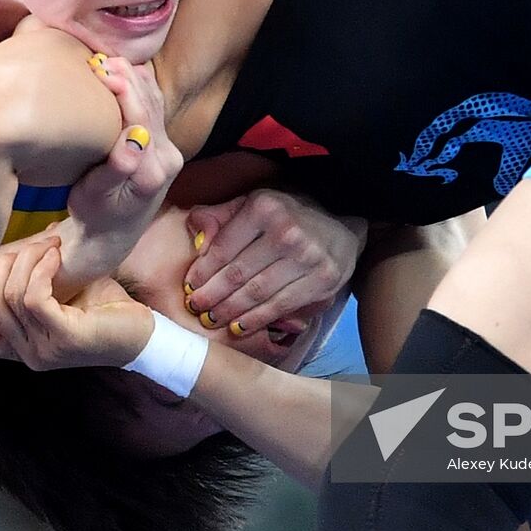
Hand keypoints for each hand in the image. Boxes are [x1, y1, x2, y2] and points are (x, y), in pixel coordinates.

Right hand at [0, 233, 153, 369]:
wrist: (144, 335)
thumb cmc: (103, 309)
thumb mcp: (60, 293)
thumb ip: (30, 281)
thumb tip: (10, 245)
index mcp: (17, 346)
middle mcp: (24, 353)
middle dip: (4, 264)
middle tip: (37, 243)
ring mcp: (42, 350)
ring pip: (7, 298)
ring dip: (27, 260)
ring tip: (53, 244)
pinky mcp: (64, 339)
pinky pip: (33, 298)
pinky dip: (41, 270)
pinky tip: (58, 256)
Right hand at [61, 55, 182, 280]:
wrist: (111, 236)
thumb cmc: (94, 216)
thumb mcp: (94, 196)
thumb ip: (116, 168)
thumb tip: (133, 139)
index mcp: (153, 169)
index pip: (140, 117)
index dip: (123, 89)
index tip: (100, 68)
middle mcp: (169, 158)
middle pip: (151, 105)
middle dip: (128, 77)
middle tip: (101, 56)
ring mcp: (170, 152)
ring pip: (156, 104)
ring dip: (136, 79)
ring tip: (110, 59)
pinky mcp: (165, 148)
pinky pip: (156, 110)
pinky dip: (142, 88)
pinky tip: (127, 72)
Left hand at [183, 190, 365, 337]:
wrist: (341, 229)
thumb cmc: (288, 217)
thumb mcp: (254, 203)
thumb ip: (220, 216)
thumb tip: (196, 238)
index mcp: (264, 208)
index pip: (223, 247)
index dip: (202, 272)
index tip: (189, 286)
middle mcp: (286, 231)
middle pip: (237, 273)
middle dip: (211, 295)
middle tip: (195, 308)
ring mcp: (306, 257)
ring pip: (256, 293)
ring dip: (229, 311)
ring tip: (212, 320)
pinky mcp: (321, 280)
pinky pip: (280, 306)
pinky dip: (256, 320)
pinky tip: (238, 327)